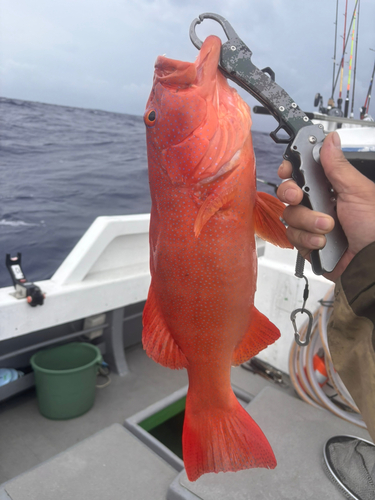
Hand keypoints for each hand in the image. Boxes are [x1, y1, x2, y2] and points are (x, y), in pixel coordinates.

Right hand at [277, 131, 374, 281]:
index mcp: (331, 187)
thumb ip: (337, 166)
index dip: (292, 168)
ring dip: (308, 220)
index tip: (288, 169)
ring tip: (328, 227)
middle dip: (291, 193)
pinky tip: (323, 242)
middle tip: (300, 196)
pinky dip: (307, 238)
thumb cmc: (373, 226)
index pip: (303, 171)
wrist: (370, 261)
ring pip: (290, 214)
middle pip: (289, 191)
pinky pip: (292, 235)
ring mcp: (310, 223)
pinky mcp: (306, 242)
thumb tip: (329, 140)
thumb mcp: (357, 191)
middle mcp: (318, 203)